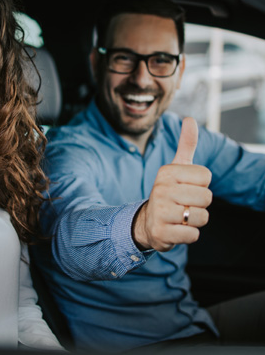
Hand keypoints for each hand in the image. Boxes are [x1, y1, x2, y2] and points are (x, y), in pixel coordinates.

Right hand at [133, 117, 211, 251]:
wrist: (148, 221)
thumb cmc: (169, 192)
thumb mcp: (176, 168)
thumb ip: (186, 144)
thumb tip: (190, 119)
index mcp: (167, 172)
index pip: (206, 177)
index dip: (201, 184)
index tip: (186, 187)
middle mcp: (161, 189)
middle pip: (207, 197)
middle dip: (199, 204)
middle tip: (183, 204)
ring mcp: (160, 211)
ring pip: (202, 217)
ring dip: (194, 220)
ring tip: (180, 216)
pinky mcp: (161, 232)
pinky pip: (193, 235)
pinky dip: (188, 235)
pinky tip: (175, 228)